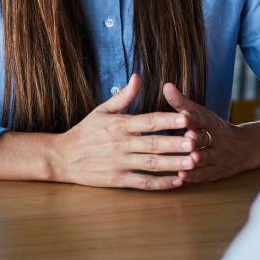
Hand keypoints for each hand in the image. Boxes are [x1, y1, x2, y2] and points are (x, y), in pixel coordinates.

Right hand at [51, 74, 195, 189]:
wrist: (62, 157)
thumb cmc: (84, 132)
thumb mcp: (102, 110)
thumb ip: (123, 96)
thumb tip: (138, 77)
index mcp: (120, 125)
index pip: (148, 121)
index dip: (168, 119)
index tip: (186, 117)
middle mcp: (121, 144)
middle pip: (154, 144)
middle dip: (176, 143)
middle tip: (197, 141)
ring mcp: (120, 163)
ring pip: (152, 164)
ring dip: (174, 163)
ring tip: (194, 162)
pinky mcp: (118, 180)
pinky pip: (143, 182)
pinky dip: (161, 183)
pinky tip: (177, 181)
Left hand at [163, 83, 256, 184]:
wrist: (245, 148)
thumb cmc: (214, 128)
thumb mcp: (202, 114)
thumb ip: (182, 103)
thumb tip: (166, 86)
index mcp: (211, 123)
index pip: (204, 119)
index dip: (194, 117)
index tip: (185, 114)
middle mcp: (216, 140)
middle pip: (206, 139)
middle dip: (198, 139)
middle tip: (189, 138)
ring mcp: (217, 157)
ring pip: (207, 158)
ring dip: (198, 159)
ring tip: (190, 159)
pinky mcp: (215, 172)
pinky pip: (205, 175)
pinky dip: (194, 176)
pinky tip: (182, 176)